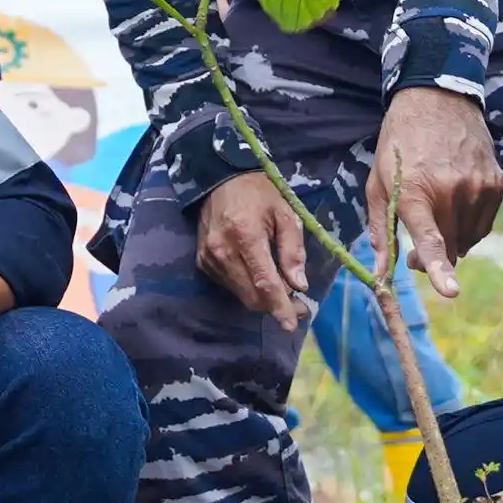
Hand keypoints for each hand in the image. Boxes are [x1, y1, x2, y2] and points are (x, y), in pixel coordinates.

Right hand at [193, 171, 315, 323]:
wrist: (220, 179)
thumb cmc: (258, 193)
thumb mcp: (285, 213)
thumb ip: (293, 250)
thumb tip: (299, 285)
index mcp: (245, 235)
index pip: (264, 282)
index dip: (280, 306)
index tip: (292, 323)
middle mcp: (222, 251)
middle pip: (252, 296)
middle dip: (275, 306)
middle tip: (299, 305)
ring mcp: (209, 258)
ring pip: (241, 295)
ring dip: (263, 299)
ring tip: (283, 290)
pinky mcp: (203, 262)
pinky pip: (230, 286)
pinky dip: (248, 288)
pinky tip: (260, 277)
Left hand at [366, 85, 502, 294]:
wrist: (437, 100)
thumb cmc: (399, 145)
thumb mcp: (377, 182)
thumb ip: (380, 228)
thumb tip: (380, 271)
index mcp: (416, 191)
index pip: (431, 238)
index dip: (440, 268)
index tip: (451, 291)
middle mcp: (451, 190)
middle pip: (449, 248)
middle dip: (432, 259)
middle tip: (413, 253)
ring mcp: (478, 186)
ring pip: (468, 240)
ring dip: (451, 241)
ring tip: (435, 219)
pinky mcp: (496, 183)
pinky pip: (484, 224)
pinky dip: (468, 226)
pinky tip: (454, 207)